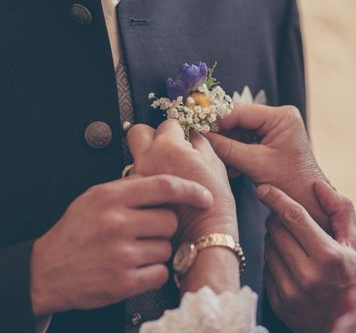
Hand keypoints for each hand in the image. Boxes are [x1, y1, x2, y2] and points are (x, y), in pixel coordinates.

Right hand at [30, 175, 212, 315]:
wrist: (45, 271)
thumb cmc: (75, 232)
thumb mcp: (95, 197)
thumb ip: (129, 187)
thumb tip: (165, 180)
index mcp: (111, 197)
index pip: (164, 186)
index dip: (191, 190)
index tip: (205, 196)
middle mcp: (116, 223)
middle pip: (169, 220)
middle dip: (163, 226)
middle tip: (144, 231)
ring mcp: (120, 254)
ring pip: (166, 247)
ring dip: (157, 250)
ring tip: (133, 251)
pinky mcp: (123, 282)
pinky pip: (160, 272)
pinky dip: (153, 272)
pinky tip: (135, 268)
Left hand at [128, 120, 237, 239]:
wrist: (202, 239)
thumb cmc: (214, 205)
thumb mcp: (215, 165)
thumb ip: (201, 143)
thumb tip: (193, 134)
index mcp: (169, 147)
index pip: (167, 123)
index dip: (178, 130)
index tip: (184, 138)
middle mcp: (147, 158)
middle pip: (138, 131)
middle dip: (151, 134)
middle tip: (166, 146)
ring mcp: (137, 178)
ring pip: (134, 156)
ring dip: (147, 158)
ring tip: (165, 171)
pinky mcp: (133, 197)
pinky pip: (134, 178)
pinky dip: (145, 178)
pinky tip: (159, 190)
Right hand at [206, 104, 327, 226]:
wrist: (308, 201)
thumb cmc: (289, 183)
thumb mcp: (254, 164)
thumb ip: (226, 148)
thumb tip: (200, 135)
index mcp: (281, 116)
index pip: (240, 111)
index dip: (216, 120)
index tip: (196, 128)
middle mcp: (281, 116)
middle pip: (240, 120)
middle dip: (222, 135)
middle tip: (205, 147)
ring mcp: (278, 127)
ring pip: (241, 131)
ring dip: (228, 146)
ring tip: (221, 163)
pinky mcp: (273, 139)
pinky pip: (248, 140)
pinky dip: (237, 152)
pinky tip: (231, 167)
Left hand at [258, 181, 355, 332]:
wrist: (350, 324)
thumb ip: (341, 210)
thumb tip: (317, 185)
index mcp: (328, 256)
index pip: (293, 217)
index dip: (276, 198)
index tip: (262, 188)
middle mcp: (307, 275)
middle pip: (276, 230)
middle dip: (280, 220)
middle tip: (292, 222)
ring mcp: (291, 292)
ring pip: (269, 249)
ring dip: (276, 241)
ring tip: (296, 246)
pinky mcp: (279, 304)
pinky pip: (267, 269)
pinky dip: (275, 261)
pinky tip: (292, 265)